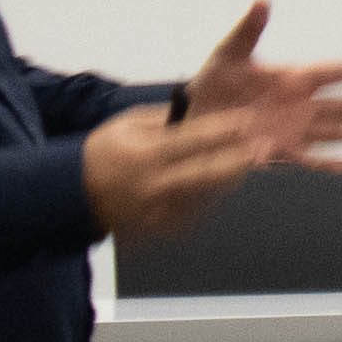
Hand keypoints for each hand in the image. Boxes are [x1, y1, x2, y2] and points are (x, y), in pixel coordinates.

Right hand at [85, 91, 316, 239]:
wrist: (74, 196)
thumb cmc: (104, 152)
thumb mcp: (127, 125)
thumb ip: (165, 120)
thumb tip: (200, 111)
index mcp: (146, 155)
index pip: (193, 141)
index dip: (224, 132)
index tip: (249, 122)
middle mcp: (155, 186)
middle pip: (208, 175)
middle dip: (240, 162)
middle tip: (266, 150)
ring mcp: (159, 212)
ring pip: (207, 195)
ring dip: (228, 178)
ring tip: (247, 162)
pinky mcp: (162, 229)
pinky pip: (196, 211)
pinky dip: (209, 196)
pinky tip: (218, 183)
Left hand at [184, 0, 341, 157]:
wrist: (192, 121)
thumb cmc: (211, 85)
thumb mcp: (227, 55)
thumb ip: (248, 30)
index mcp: (292, 77)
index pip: (335, 72)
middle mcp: (299, 104)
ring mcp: (292, 129)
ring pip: (337, 130)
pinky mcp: (278, 151)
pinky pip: (306, 158)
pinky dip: (323, 163)